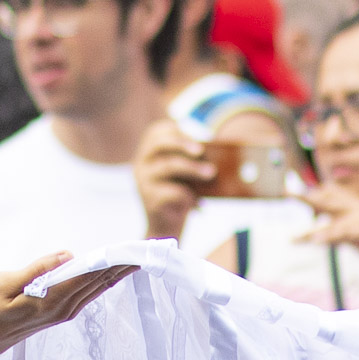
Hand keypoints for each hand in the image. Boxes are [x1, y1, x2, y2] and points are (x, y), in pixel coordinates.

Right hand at [0, 253, 137, 359]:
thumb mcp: (2, 284)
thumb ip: (36, 270)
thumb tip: (67, 255)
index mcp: (52, 300)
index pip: (90, 275)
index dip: (114, 260)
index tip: (136, 248)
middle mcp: (62, 309)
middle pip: (99, 282)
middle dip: (122, 265)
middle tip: (148, 248)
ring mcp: (61, 313)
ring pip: (96, 289)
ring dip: (116, 273)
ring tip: (136, 258)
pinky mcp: (56, 314)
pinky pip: (87, 294)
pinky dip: (101, 281)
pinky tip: (110, 275)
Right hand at [134, 120, 213, 239]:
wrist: (165, 230)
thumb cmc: (178, 197)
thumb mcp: (184, 175)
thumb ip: (191, 161)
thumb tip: (217, 151)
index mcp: (147, 154)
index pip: (156, 132)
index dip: (175, 130)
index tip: (195, 135)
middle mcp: (141, 164)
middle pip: (159, 144)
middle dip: (182, 143)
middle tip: (201, 150)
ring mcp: (143, 182)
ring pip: (168, 166)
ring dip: (193, 168)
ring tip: (211, 173)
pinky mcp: (150, 199)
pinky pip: (172, 191)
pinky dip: (188, 195)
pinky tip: (198, 203)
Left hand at [297, 184, 358, 268]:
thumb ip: (340, 231)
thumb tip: (320, 235)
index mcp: (357, 207)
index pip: (332, 195)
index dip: (314, 193)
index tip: (294, 190)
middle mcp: (358, 207)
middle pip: (328, 197)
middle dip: (306, 195)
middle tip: (285, 191)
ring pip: (333, 209)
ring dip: (313, 206)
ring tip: (294, 213)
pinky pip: (343, 230)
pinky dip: (327, 234)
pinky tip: (314, 239)